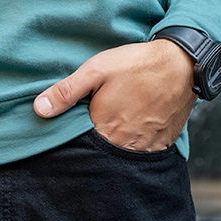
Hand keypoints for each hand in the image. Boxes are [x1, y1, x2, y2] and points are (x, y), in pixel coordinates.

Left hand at [33, 40, 196, 151]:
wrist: (181, 64)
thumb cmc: (136, 65)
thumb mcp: (96, 70)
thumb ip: (67, 91)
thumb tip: (39, 110)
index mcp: (104, 129)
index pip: (80, 145)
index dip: (74, 135)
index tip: (76, 122)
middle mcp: (124, 146)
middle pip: (100, 152)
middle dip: (94, 142)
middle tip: (98, 118)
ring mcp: (145, 148)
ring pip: (121, 156)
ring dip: (115, 144)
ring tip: (117, 121)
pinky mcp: (162, 145)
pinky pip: (143, 154)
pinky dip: (135, 145)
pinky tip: (134, 126)